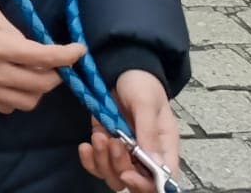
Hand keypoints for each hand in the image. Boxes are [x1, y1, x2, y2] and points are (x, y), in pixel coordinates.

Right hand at [0, 0, 83, 113]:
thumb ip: (18, 34)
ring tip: (33, 75)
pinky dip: (17, 97)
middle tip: (55, 64)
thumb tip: (39, 52)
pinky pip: (7, 108)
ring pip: (27, 102)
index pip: (43, 58)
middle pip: (40, 86)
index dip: (67, 55)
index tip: (80, 51)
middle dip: (55, 75)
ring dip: (37, 90)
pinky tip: (12, 82)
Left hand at [79, 72, 177, 191]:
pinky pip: (97, 164)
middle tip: (112, 144)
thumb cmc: (141, 82)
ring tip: (100, 137)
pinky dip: (90, 160)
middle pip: (136, 182)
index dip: (146, 184)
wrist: (121, 68)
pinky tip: (86, 145)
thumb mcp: (146, 102)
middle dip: (120, 169)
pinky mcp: (106, 145)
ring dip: (103, 162)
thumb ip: (148, 131)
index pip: (162, 179)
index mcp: (164, 147)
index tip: (128, 174)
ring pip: (114, 176)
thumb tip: (156, 164)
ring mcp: (125, 152)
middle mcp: (146, 155)